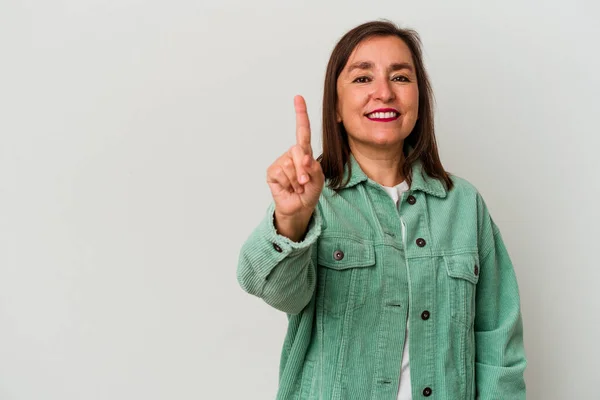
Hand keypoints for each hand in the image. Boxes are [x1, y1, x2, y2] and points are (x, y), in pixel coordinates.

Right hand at [266, 95, 324, 239]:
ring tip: (297, 187)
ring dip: (297, 180)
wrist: (299, 208)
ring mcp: (280, 162)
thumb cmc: (309, 192)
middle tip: (304, 183)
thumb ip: (313, 168)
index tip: (298, 98)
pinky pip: (281, 173)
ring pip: (290, 165)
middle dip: (304, 169)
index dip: (300, 114)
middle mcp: (291, 154)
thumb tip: (303, 160)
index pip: (302, 131)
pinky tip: (288, 188)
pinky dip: (288, 183)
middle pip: (299, 151)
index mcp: (304, 152)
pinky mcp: (272, 172)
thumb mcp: (318, 179)